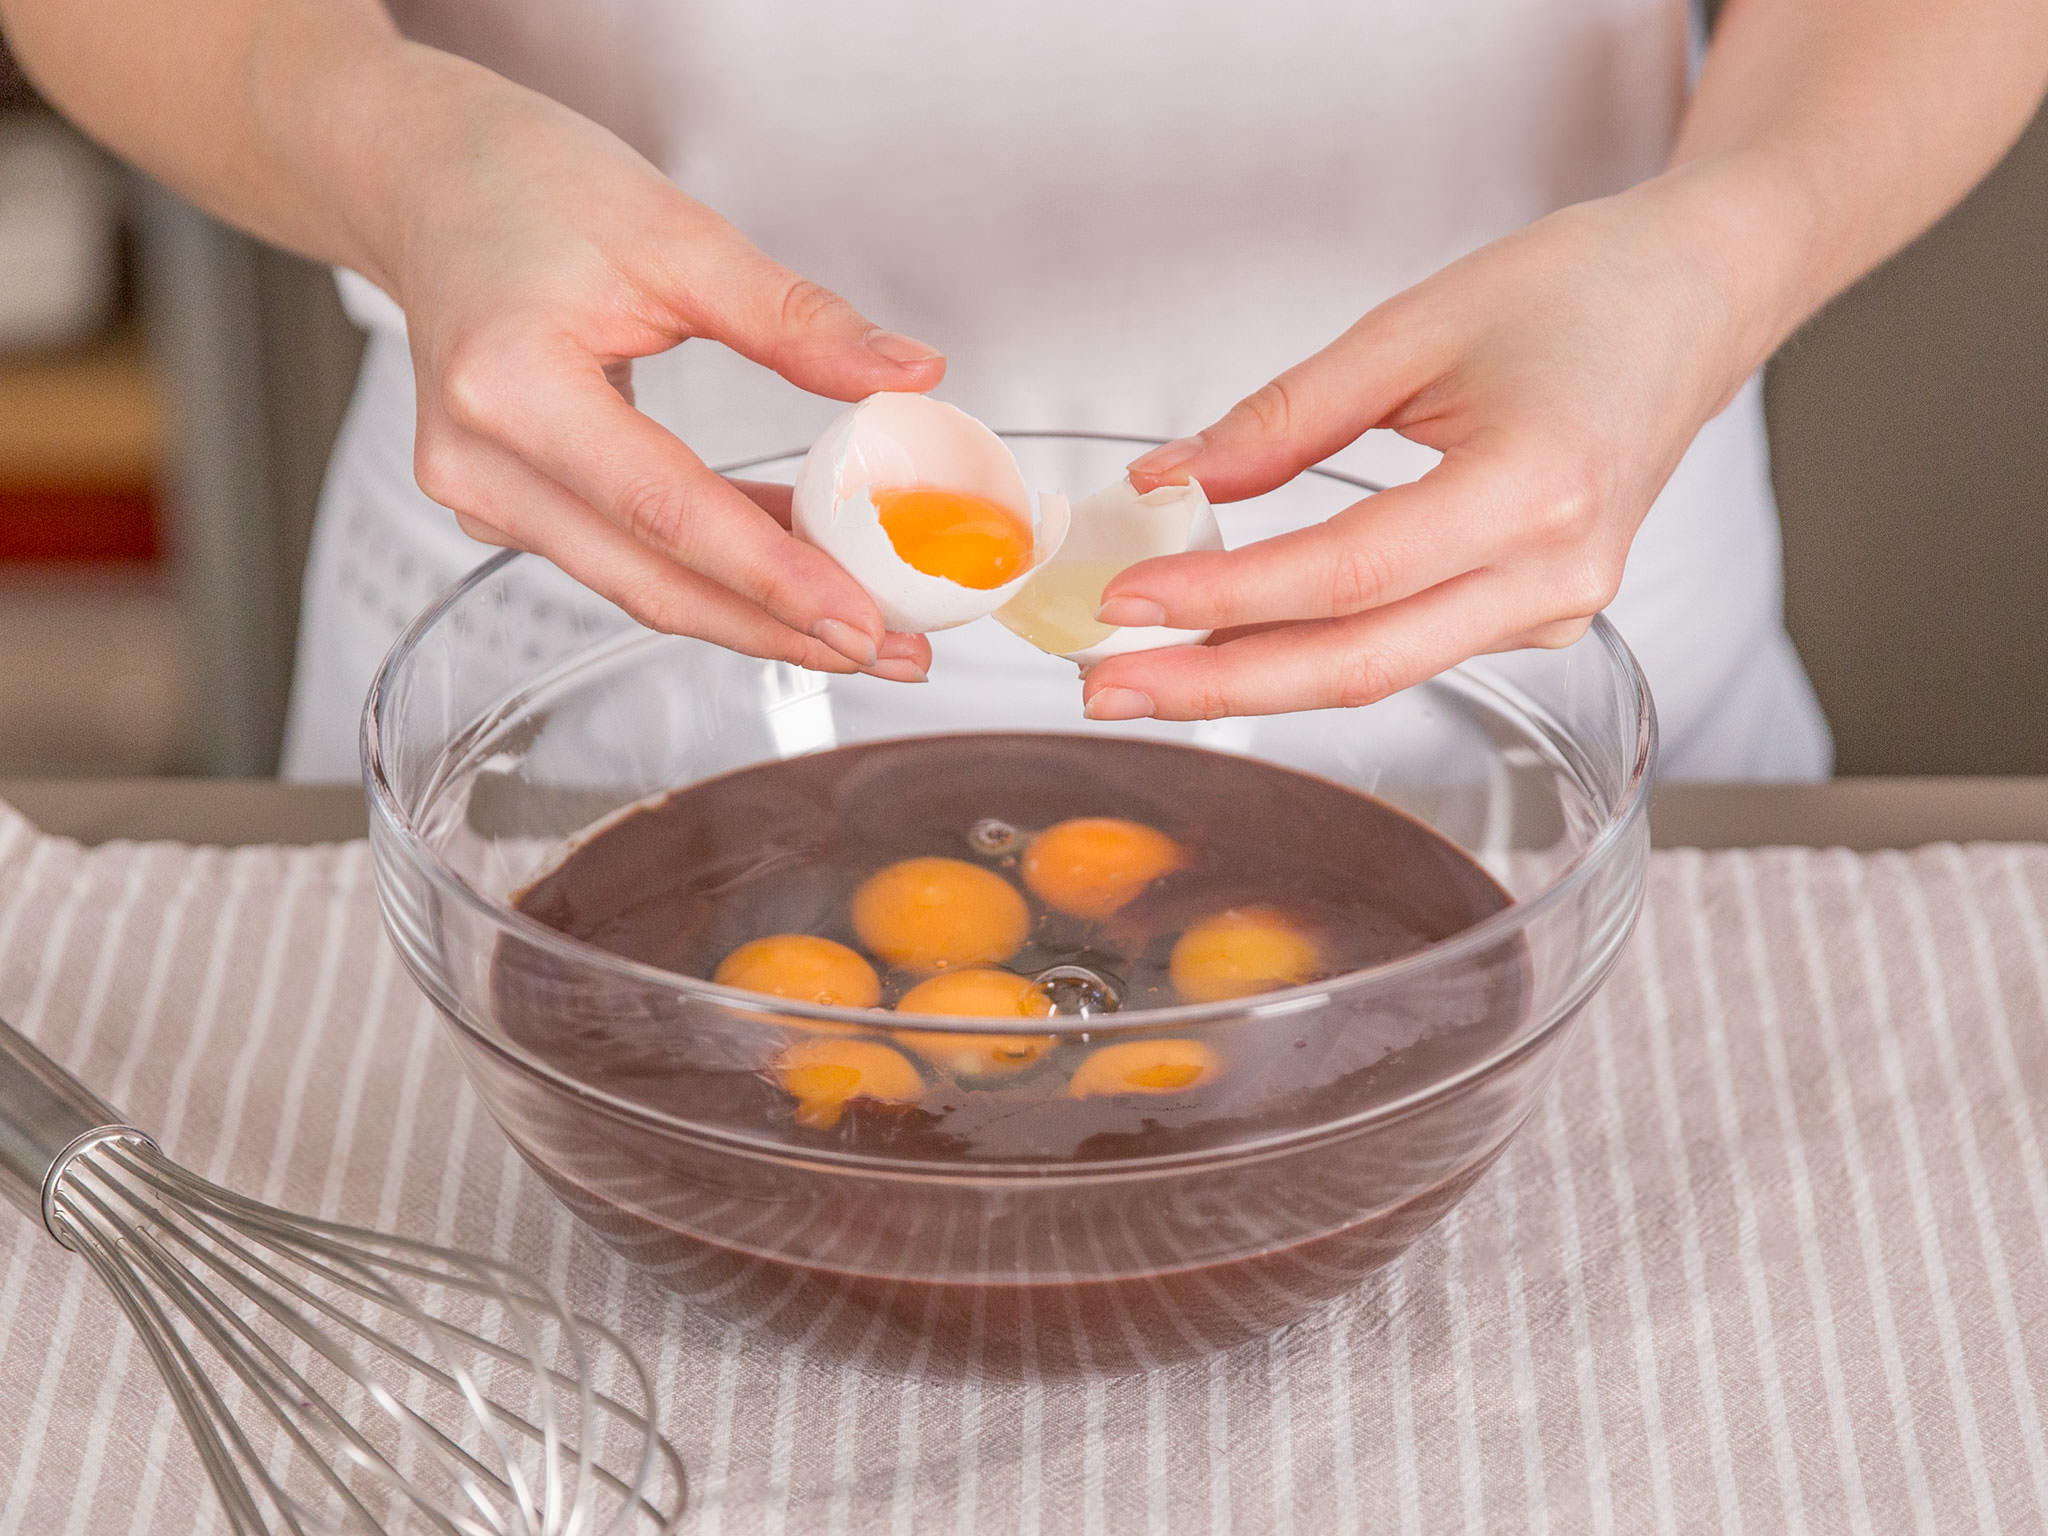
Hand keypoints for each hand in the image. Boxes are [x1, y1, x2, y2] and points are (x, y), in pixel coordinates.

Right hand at [387, 56, 939, 680]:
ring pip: (642, 584)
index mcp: (509, 386)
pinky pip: (626, 556)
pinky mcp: (506, 509)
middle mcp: (479, 463)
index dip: (771, 578)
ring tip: (867, 627)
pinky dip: (715, 569)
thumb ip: (797, 319)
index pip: (663, 511)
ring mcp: (482, 498)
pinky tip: (799, 569)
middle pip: (652, 581)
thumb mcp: (678, 234)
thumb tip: (910, 374)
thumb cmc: (529, 188)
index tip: (863, 622)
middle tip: (894, 651)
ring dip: (757, 612)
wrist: (428, 184)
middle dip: (780, 627)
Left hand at [1082, 185, 1761, 719]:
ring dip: (1253, 677)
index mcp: (1536, 489)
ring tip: (1141, 673)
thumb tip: (1169, 482)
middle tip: (1104, 687)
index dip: (1225, 597)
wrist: (1700, 299)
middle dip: (1217, 684)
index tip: (1125, 599)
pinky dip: (1313, 650)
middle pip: (1358, 662)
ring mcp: (1556, 608)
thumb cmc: (1582, 291)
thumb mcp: (1417, 325)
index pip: (1347, 574)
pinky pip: (1407, 648)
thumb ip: (1287, 416)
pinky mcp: (1537, 614)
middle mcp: (1557, 574)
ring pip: (1379, 668)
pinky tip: (1232, 647)